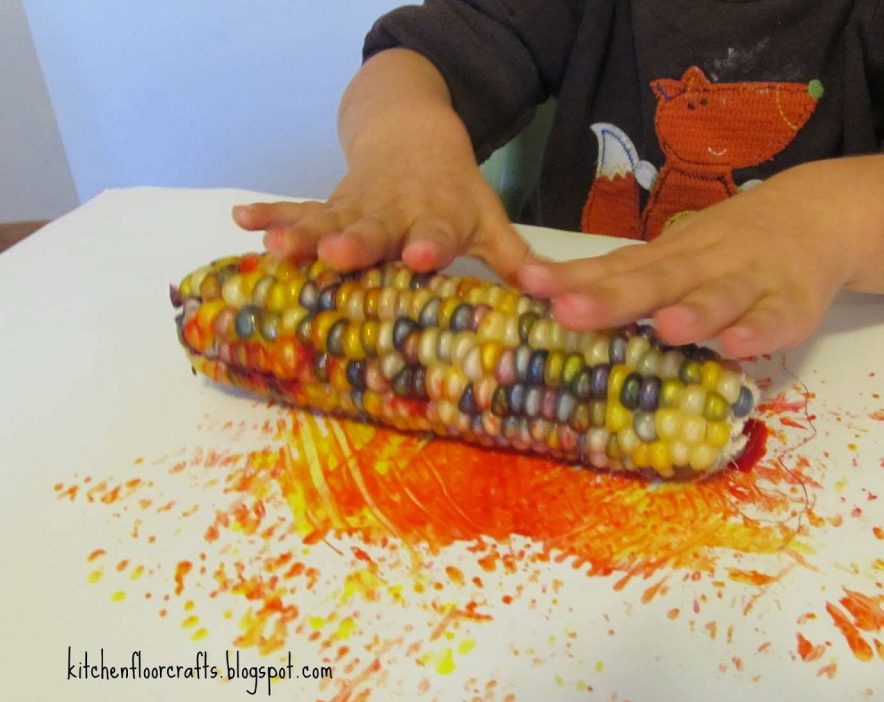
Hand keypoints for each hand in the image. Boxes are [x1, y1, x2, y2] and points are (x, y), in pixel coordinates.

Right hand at [232, 116, 534, 282]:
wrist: (414, 134)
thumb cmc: (455, 193)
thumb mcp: (486, 219)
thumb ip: (512, 258)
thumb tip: (553, 296)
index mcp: (436, 219)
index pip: (435, 234)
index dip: (429, 246)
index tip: (421, 258)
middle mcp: (393, 214)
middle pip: (374, 230)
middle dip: (356, 243)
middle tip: (338, 254)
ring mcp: (356, 206)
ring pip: (327, 219)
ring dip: (302, 232)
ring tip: (278, 245)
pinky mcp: (328, 202)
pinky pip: (296, 207)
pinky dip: (270, 212)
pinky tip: (241, 218)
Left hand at [517, 163, 859, 357]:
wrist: (818, 214)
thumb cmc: (724, 246)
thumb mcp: (667, 256)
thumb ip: (616, 279)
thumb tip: (542, 295)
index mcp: (666, 258)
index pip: (612, 267)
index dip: (570, 277)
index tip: (526, 284)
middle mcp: (701, 266)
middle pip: (655, 281)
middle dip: (612, 299)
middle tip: (568, 311)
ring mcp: (748, 283)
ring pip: (719, 298)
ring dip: (694, 314)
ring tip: (665, 328)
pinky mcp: (792, 305)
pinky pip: (776, 320)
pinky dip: (760, 332)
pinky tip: (739, 347)